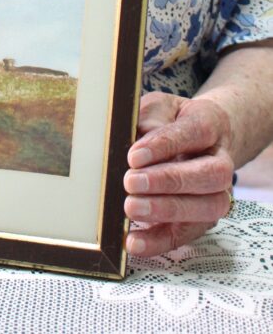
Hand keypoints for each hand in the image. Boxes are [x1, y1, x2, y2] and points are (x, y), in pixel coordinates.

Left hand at [123, 92, 234, 256]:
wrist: (201, 136)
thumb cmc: (171, 121)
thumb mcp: (158, 108)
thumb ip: (146, 120)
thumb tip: (130, 141)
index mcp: (210, 124)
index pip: (194, 133)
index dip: (165, 144)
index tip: (134, 155)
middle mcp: (220, 161)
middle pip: (208, 174)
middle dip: (168, 181)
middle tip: (131, 182)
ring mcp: (217, 193)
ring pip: (206, 207)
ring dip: (167, 210)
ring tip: (131, 208)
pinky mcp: (202, 219)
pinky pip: (187, 234)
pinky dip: (159, 241)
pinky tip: (133, 241)